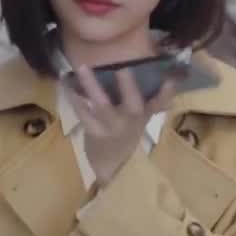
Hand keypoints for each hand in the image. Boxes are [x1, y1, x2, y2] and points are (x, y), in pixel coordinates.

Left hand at [67, 65, 176, 186]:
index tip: (170, 79)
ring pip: (102, 106)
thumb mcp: (142, 118)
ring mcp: (111, 128)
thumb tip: (166, 74)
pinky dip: (74, 98)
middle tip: (122, 68)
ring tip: (83, 68)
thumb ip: (153, 98)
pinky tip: (66, 84)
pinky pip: (83, 113)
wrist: (114, 167)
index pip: (159, 104)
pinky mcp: (94, 132)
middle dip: (129, 87)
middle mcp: (131, 122)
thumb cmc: (127, 135)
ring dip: (92, 86)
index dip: (166, 93)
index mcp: (144, 115)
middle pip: (133, 105)